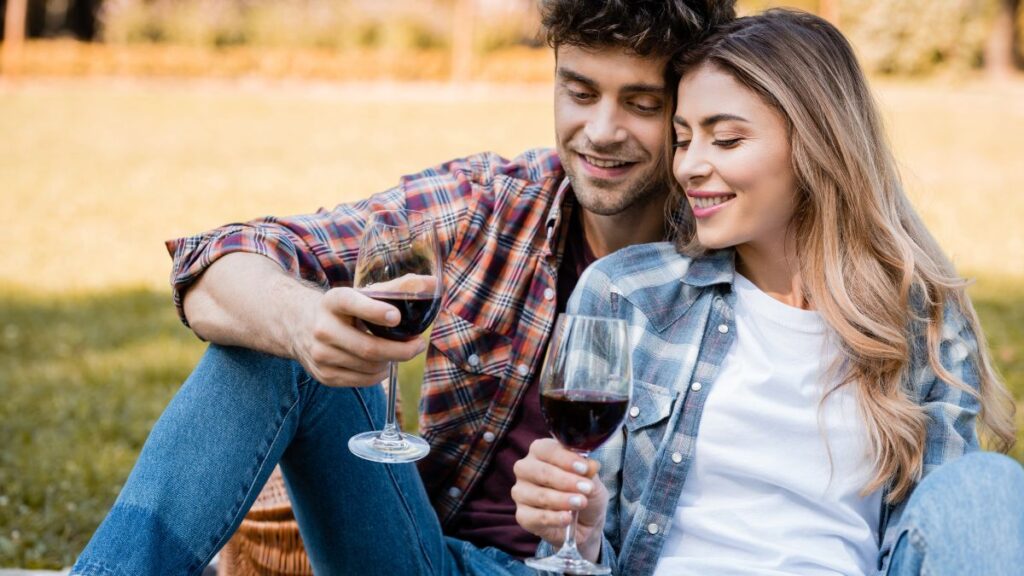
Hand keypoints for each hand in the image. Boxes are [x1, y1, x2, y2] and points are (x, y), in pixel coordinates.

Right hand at [288, 286, 426, 386]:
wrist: (298, 325)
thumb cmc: (342, 309)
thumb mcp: (362, 294)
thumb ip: (397, 288)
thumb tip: (433, 283)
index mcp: (333, 301)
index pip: (352, 303)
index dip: (374, 310)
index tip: (396, 317)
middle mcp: (322, 328)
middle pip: (368, 347)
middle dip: (401, 350)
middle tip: (418, 345)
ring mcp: (320, 355)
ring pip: (369, 367)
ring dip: (390, 362)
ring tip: (397, 352)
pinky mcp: (323, 375)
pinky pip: (362, 381)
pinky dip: (378, 374)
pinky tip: (381, 363)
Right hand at [512, 438, 607, 561]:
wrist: (585, 522)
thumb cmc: (583, 492)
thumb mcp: (591, 479)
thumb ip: (589, 471)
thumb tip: (591, 465)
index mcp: (540, 452)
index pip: (546, 449)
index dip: (566, 459)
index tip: (584, 468)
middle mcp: (526, 469)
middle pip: (541, 472)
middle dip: (566, 481)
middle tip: (587, 488)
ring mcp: (521, 492)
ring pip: (539, 495)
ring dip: (562, 500)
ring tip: (581, 503)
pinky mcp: (522, 516)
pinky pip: (535, 517)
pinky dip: (553, 518)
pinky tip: (567, 518)